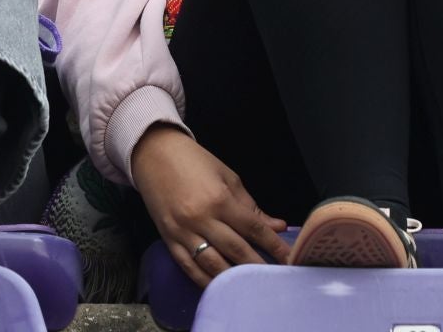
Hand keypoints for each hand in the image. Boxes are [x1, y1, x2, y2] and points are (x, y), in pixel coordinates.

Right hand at [132, 125, 289, 285]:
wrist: (153, 154)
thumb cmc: (194, 161)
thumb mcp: (227, 176)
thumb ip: (250, 205)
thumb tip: (276, 227)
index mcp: (219, 199)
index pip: (253, 229)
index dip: (274, 246)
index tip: (290, 258)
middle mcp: (201, 219)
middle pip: (236, 251)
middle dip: (259, 267)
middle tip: (277, 280)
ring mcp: (183, 232)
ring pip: (213, 264)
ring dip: (234, 279)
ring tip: (252, 288)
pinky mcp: (168, 239)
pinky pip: (189, 267)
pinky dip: (205, 280)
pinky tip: (221, 288)